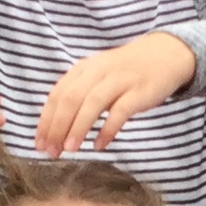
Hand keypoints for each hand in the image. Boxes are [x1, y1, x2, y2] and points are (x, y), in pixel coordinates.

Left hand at [34, 33, 197, 156]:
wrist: (166, 54)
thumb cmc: (127, 72)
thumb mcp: (98, 76)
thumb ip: (79, 94)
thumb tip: (56, 126)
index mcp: (84, 69)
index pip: (57, 95)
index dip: (46, 120)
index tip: (39, 143)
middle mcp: (98, 72)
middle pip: (71, 99)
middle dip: (57, 127)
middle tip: (51, 151)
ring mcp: (119, 80)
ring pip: (92, 104)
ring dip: (78, 128)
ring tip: (70, 149)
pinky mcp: (139, 91)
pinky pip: (120, 111)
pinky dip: (107, 129)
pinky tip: (99, 145)